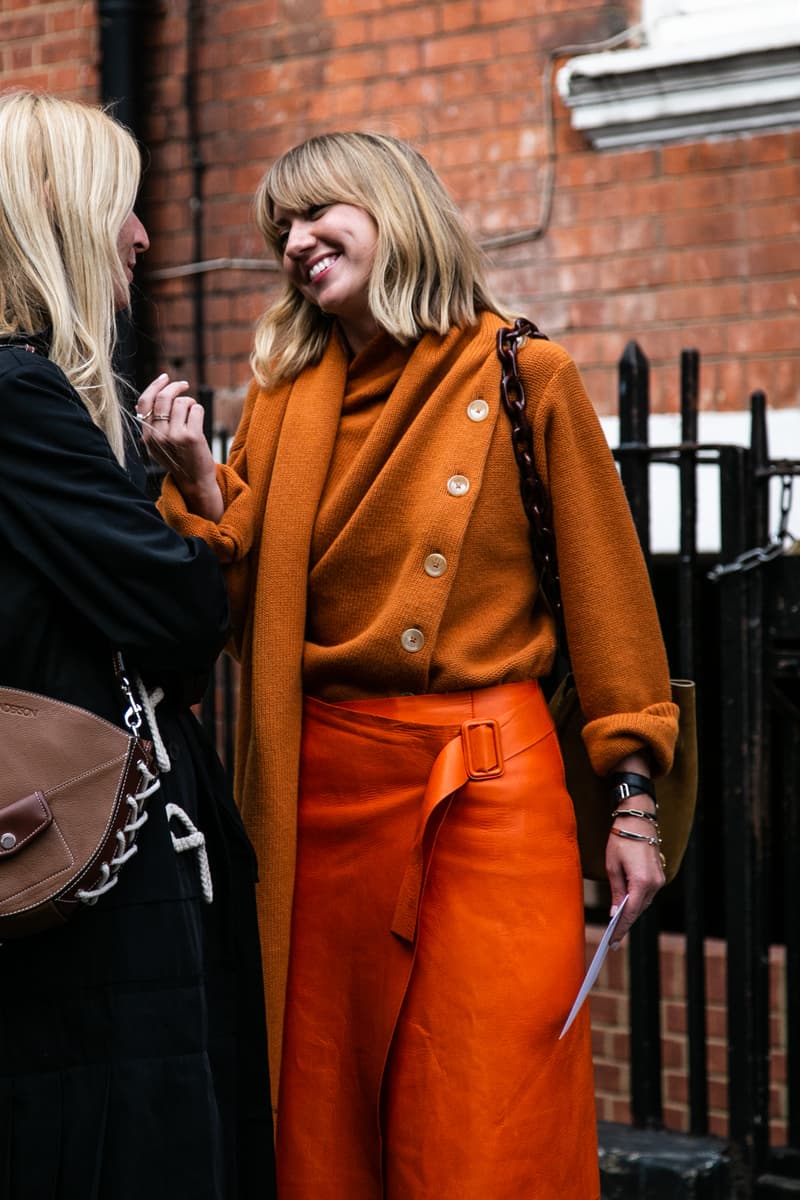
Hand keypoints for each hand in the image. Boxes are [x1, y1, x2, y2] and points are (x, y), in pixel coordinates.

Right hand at [136, 374, 222, 519]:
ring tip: (193, 413)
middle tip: (185, 385)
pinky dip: (199, 411)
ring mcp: (174, 436)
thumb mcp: (159, 443)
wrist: (194, 481)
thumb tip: (157, 392)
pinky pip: (196, 409)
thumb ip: (154, 423)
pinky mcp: (192, 437)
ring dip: (190, 403)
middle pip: (163, 398)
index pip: (144, 402)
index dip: (155, 386)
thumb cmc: (179, 459)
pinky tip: (198, 421)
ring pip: (182, 402)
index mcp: (147, 435)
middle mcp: (158, 435)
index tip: (165, 377)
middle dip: (175, 386)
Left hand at [603, 753, 663, 946]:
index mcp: (641, 882)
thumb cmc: (621, 840)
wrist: (638, 820)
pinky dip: (637, 901)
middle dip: (625, 923)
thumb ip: (617, 892)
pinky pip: (647, 893)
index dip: (621, 929)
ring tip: (618, 925)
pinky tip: (627, 906)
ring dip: (631, 912)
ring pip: (644, 902)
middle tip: (614, 938)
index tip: (614, 941)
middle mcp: (654, 883)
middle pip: (638, 910)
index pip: (630, 912)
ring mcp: (660, 879)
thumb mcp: (612, 866)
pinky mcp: (660, 874)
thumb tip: (616, 913)